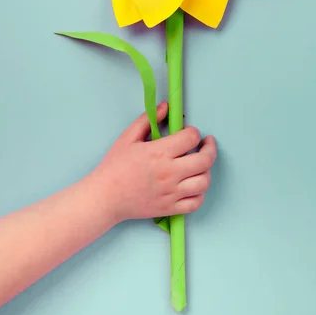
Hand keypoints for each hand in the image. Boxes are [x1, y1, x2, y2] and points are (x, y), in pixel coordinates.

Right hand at [90, 101, 216, 224]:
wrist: (105, 197)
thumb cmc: (115, 165)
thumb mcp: (128, 137)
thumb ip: (148, 119)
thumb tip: (166, 106)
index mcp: (159, 152)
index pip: (191, 138)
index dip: (194, 132)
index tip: (189, 132)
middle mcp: (169, 172)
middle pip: (205, 160)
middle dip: (210, 149)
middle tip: (207, 144)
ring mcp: (171, 192)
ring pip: (204, 182)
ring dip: (207, 171)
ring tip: (201, 165)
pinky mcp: (170, 208)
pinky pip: (196, 203)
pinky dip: (200, 194)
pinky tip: (194, 185)